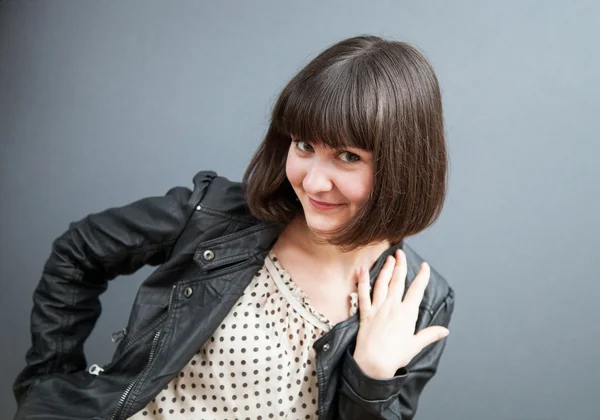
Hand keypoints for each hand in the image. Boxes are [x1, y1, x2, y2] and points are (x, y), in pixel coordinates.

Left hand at [352, 249, 449, 378]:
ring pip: (382, 284)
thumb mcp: (416, 345)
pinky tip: (362, 269)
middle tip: (401, 253)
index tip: (424, 266)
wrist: (373, 363)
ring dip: (385, 269)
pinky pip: (363, 293)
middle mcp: (392, 306)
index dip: (422, 276)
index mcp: (407, 313)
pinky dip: (362, 281)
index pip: (416, 290)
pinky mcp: (365, 313)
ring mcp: (377, 308)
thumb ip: (430, 335)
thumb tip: (445, 331)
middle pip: (398, 281)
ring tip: (388, 258)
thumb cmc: (395, 356)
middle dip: (400, 266)